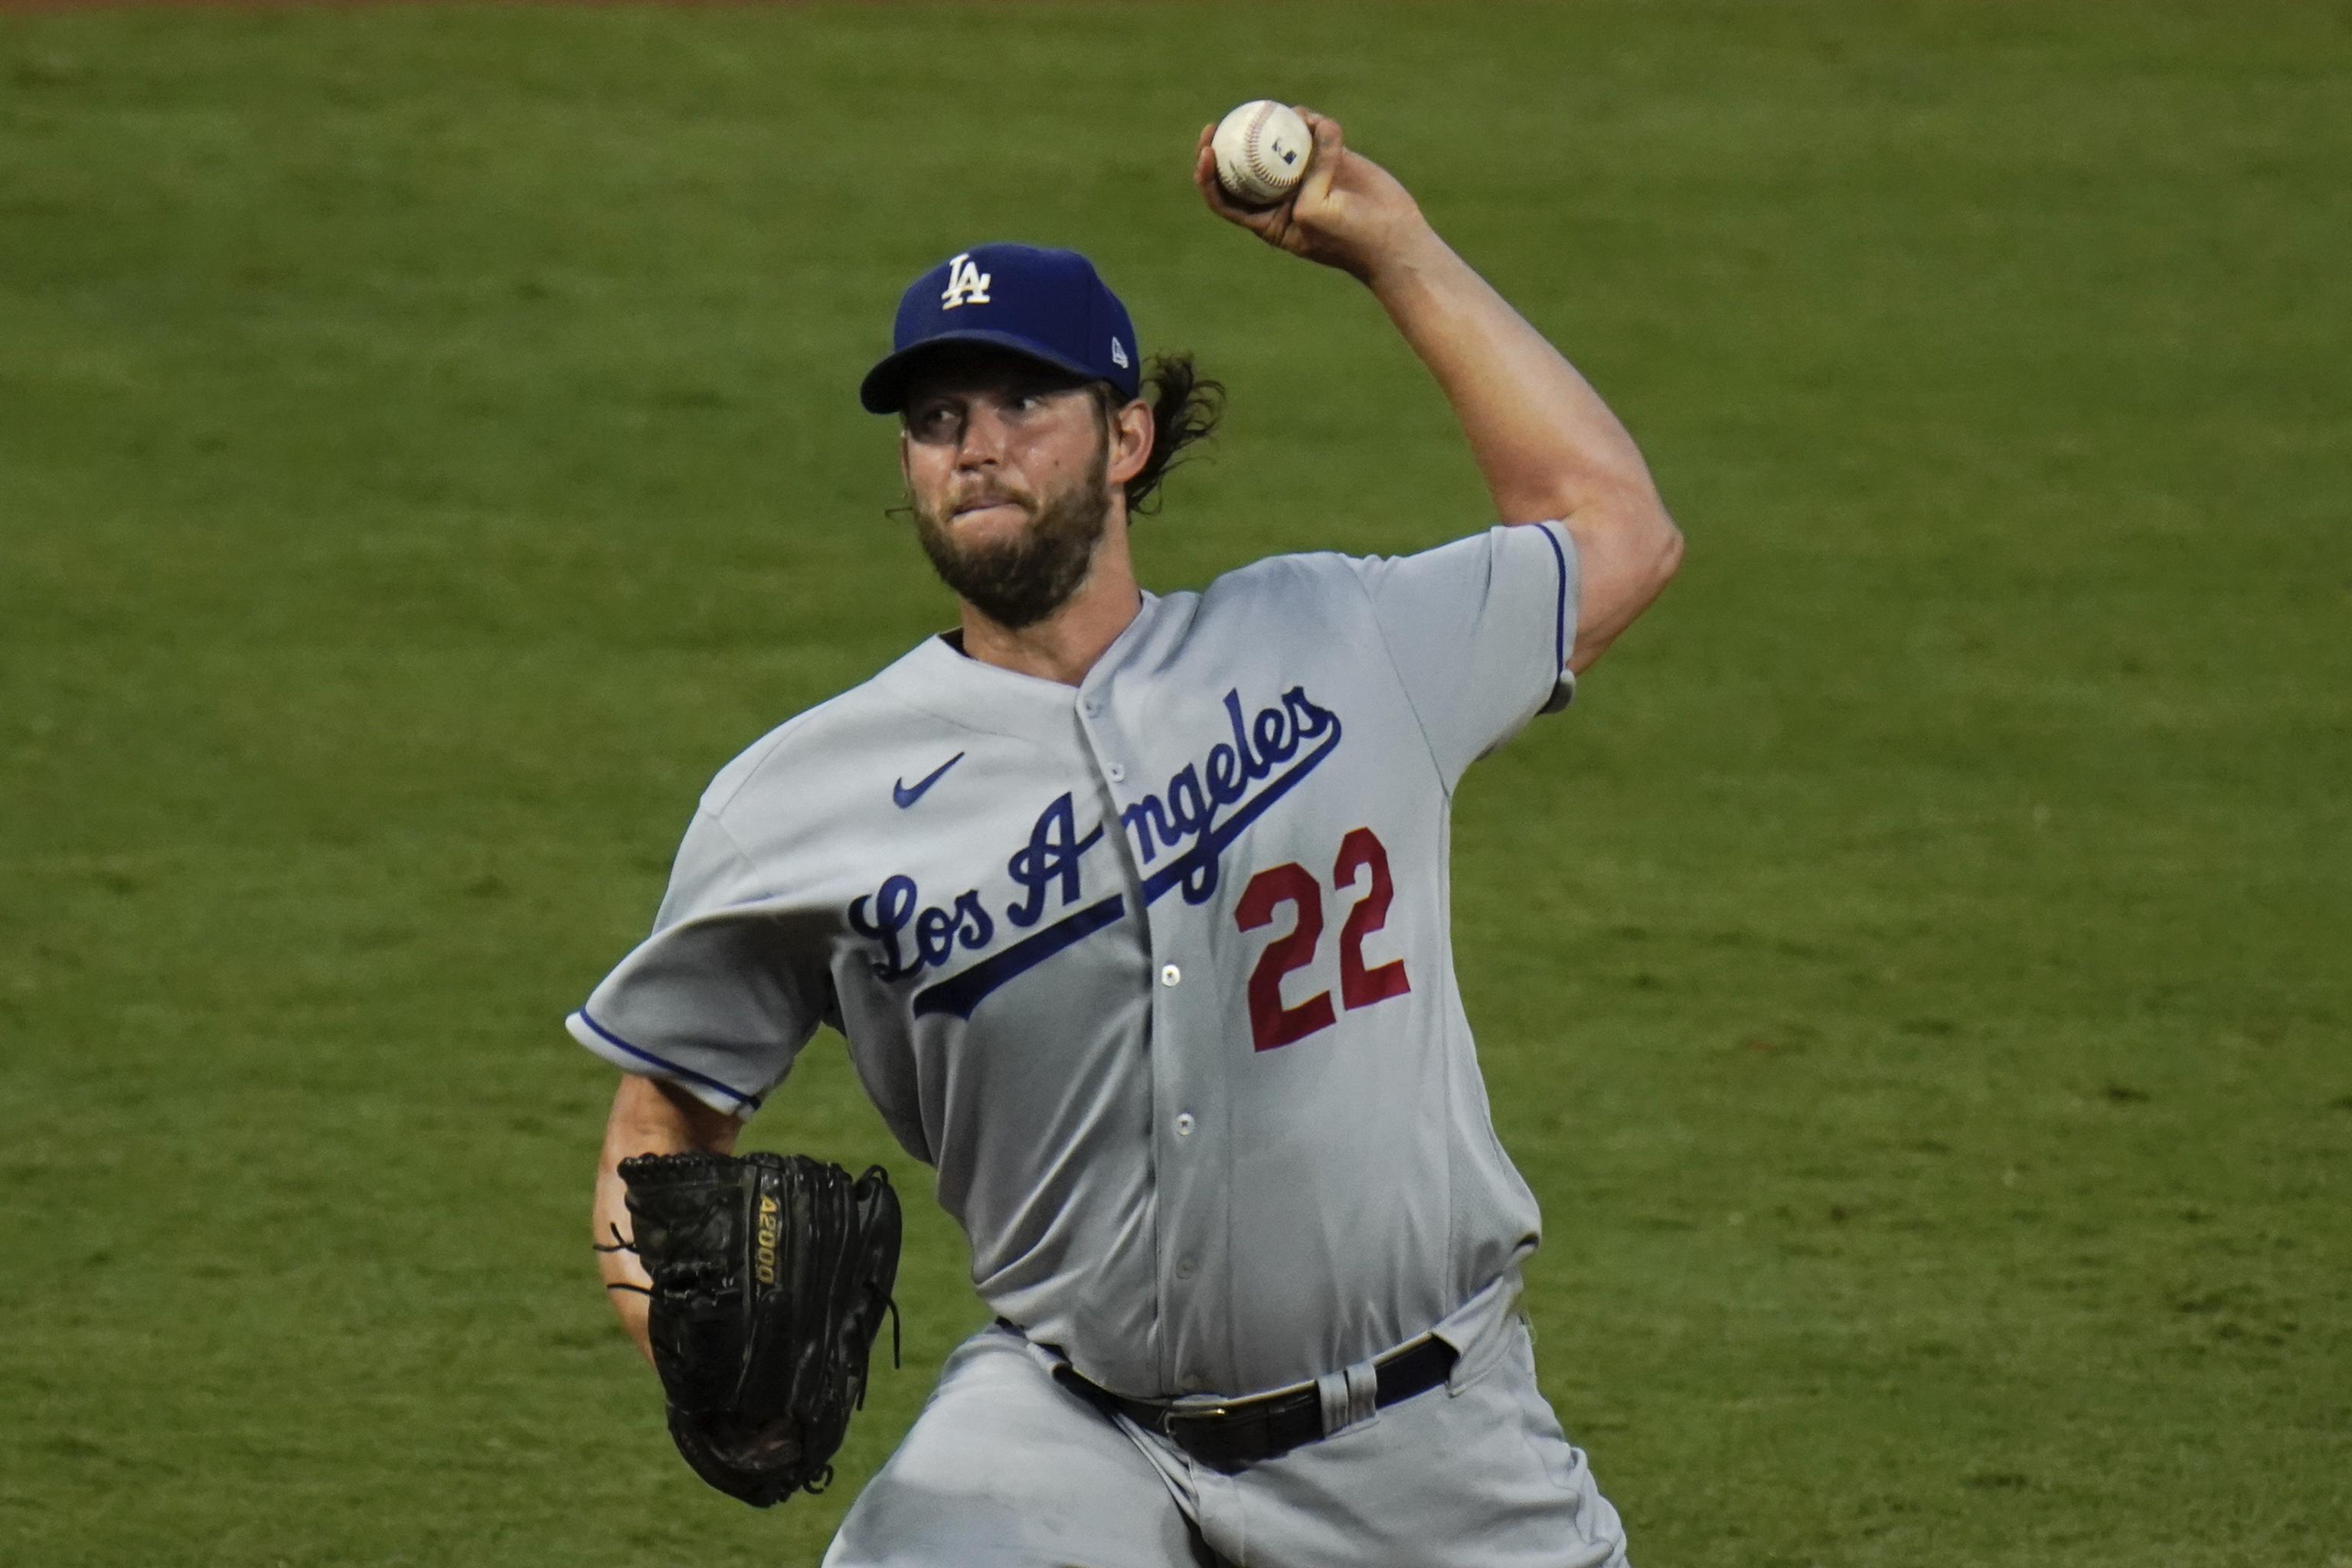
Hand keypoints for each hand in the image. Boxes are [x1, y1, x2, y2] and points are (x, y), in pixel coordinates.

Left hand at [1193, 108, 1429, 282]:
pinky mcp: (1330, 158)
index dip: (1208, 175)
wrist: (1393, 236)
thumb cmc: (1348, 238)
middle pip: (1244, 164)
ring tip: (1293, 119)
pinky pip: (1314, 132)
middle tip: (1224, 120)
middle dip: (1230, 139)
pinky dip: (1314, 123)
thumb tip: (1310, 128)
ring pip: (1279, 141)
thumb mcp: (1315, 213)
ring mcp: (1305, 174)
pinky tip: (1318, 121)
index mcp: (1267, 219)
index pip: (1225, 197)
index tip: (1207, 150)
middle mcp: (1280, 194)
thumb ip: (1308, 176)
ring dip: (1279, 126)